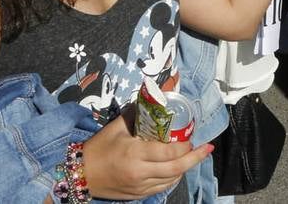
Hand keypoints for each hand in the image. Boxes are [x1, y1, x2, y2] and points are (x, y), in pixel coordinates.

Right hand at [81, 109, 211, 199]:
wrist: (80, 174)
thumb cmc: (99, 147)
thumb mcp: (117, 126)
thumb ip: (138, 112)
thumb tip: (157, 95)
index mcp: (135, 153)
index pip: (169, 152)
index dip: (186, 146)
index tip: (193, 138)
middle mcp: (140, 172)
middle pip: (176, 168)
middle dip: (195, 158)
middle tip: (207, 148)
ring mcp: (140, 186)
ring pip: (172, 180)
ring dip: (186, 168)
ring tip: (195, 156)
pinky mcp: (138, 195)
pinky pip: (162, 188)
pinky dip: (173, 178)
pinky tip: (178, 169)